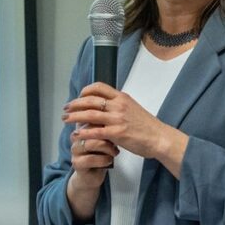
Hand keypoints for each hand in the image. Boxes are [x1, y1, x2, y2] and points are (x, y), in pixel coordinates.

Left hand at [62, 82, 188, 175]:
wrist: (159, 138)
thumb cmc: (148, 126)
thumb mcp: (134, 108)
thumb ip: (120, 106)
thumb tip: (106, 106)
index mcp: (122, 98)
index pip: (99, 87)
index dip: (85, 90)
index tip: (79, 96)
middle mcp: (118, 105)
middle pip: (90, 100)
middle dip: (75, 104)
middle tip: (66, 108)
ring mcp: (117, 119)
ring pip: (89, 114)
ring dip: (74, 117)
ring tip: (65, 119)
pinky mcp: (117, 133)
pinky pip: (95, 131)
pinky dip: (83, 133)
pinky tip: (76, 135)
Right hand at [68, 123, 117, 190]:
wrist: (92, 175)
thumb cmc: (101, 154)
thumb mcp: (105, 139)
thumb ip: (107, 128)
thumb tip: (118, 116)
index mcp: (83, 127)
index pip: (91, 118)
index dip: (104, 122)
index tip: (116, 126)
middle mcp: (76, 137)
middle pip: (91, 129)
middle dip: (107, 135)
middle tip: (118, 141)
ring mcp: (75, 150)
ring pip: (91, 143)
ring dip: (107, 148)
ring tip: (115, 152)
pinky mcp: (76, 163)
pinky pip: (90, 159)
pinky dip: (103, 160)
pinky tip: (109, 161)